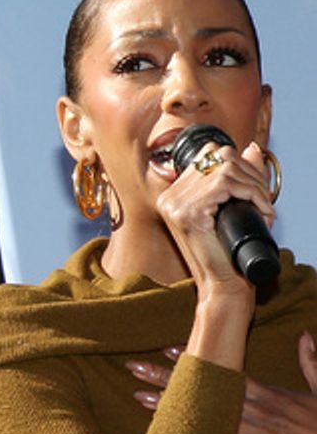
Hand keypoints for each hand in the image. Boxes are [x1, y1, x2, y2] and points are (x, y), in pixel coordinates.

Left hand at [130, 332, 316, 433]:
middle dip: (168, 379)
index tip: (165, 348)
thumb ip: (312, 362)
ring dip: (172, 408)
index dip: (195, 360)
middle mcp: (259, 411)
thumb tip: (304, 335)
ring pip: (206, 417)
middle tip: (134, 367)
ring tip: (139, 396)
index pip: (225, 370)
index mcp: (271, 393)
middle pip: (206, 390)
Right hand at [154, 139, 274, 295]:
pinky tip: (260, 210)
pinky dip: (251, 193)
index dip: (240, 164)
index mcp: (174, 195)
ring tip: (264, 206)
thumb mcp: (233, 208)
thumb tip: (251, 148)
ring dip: (255, 185)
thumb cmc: (228, 253)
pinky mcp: (187, 213)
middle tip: (264, 198)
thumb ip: (239, 178)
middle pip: (217, 156)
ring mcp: (174, 205)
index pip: (208, 155)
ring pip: (225, 168)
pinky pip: (226, 184)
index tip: (257, 188)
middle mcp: (169, 197)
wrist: (223, 285)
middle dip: (250, 172)